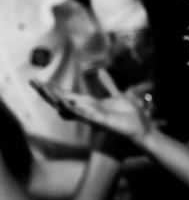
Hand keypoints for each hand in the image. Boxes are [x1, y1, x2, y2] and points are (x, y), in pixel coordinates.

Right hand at [31, 81, 154, 147]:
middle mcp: (88, 111)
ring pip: (70, 108)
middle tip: (34, 83)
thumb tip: (101, 71)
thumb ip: (109, 85)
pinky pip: (84, 115)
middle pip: (63, 101)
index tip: (39, 81)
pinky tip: (65, 102)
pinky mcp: (100, 121)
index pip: (67, 95)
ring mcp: (92, 117)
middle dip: (48, 92)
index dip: (53, 89)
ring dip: (58, 98)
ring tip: (45, 89)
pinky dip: (75, 109)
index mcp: (91, 104)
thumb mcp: (119, 95)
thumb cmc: (130, 115)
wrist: (142, 128)